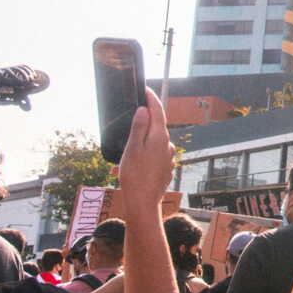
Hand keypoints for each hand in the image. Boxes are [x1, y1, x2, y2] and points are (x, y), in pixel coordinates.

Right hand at [118, 87, 175, 208]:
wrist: (143, 203)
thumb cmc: (134, 175)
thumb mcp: (132, 148)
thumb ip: (139, 127)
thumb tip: (144, 110)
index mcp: (159, 137)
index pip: (157, 111)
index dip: (151, 98)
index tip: (145, 89)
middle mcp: (167, 145)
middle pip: (156, 126)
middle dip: (144, 121)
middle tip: (130, 121)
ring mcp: (167, 157)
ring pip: (154, 142)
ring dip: (142, 141)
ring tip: (125, 153)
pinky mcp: (165, 168)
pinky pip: (154, 155)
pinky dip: (145, 154)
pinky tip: (133, 164)